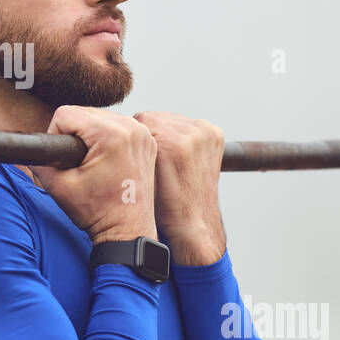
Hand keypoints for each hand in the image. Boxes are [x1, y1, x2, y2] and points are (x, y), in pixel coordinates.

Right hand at [29, 106, 157, 245]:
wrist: (127, 231)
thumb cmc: (98, 213)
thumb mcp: (58, 186)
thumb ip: (39, 160)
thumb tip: (30, 146)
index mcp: (111, 134)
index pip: (65, 115)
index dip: (55, 136)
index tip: (65, 161)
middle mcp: (132, 127)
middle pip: (83, 112)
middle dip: (74, 135)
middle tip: (79, 165)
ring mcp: (142, 133)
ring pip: (99, 117)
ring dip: (90, 135)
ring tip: (93, 164)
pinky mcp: (147, 139)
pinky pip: (116, 126)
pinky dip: (106, 138)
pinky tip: (107, 161)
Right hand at [131, 111, 226, 265]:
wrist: (194, 223)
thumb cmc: (164, 208)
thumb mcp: (140, 176)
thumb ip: (134, 145)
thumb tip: (125, 125)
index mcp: (175, 144)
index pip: (142, 118)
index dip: (135, 137)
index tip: (135, 152)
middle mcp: (195, 134)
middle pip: (158, 117)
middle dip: (152, 133)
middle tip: (152, 158)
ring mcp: (206, 134)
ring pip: (171, 120)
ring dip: (166, 133)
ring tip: (166, 158)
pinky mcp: (214, 135)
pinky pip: (187, 124)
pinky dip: (181, 135)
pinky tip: (179, 155)